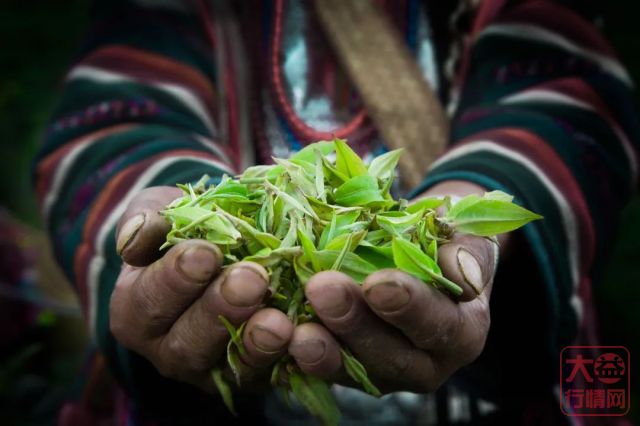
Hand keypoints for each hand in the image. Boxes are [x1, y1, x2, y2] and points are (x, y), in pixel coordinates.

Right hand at [110, 186, 293, 391]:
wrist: (225, 246)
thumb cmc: (185, 229)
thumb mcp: (162, 212)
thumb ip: (147, 218)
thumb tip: (136, 235)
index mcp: (136, 311)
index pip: (150, 301)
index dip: (176, 278)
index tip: (206, 252)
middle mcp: (170, 350)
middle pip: (189, 342)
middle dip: (221, 309)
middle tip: (252, 278)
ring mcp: (213, 369)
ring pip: (232, 367)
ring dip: (257, 343)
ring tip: (279, 320)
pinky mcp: (254, 376)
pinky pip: (273, 374)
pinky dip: (290, 359)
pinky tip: (306, 337)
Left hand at [288, 181, 501, 392]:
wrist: (426, 256)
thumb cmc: (448, 244)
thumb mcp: (468, 241)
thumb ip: (468, 257)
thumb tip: (462, 275)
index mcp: (462, 333)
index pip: (439, 325)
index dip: (409, 306)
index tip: (378, 283)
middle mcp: (426, 363)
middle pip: (391, 355)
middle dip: (354, 323)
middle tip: (322, 288)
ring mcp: (386, 371)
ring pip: (355, 369)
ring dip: (323, 349)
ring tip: (296, 329)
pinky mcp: (353, 370)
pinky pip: (328, 368)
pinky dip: (303, 354)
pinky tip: (280, 335)